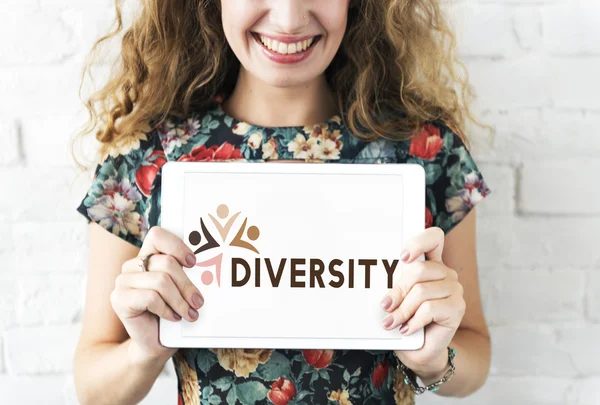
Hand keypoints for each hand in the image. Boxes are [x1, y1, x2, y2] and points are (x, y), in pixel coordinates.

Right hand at [110, 226, 203, 363]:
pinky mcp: (118, 299)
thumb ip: (186, 274)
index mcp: (148, 257)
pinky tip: (171, 317)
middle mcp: (132, 266)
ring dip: (179, 301)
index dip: (177, 246)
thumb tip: (207, 267)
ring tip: (189, 313)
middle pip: (166, 263)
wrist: (155, 344)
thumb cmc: (172, 314)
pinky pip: (150, 297)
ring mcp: (123, 281)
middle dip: (187, 285)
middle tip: (198, 302)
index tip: (193, 262)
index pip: (157, 235)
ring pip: (160, 281)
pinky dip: (166, 309)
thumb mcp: (181, 290)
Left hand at [380, 227, 464, 379]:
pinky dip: (413, 321)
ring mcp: (454, 289)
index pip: (433, 238)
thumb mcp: (399, 299)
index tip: (403, 257)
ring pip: (421, 292)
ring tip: (393, 322)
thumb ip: (396, 286)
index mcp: (431, 264)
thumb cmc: (407, 320)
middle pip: (419, 270)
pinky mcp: (457, 307)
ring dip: (403, 310)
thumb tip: (383, 289)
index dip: (419, 242)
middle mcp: (445, 273)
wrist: (421, 350)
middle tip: (386, 306)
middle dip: (398, 290)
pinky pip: (429, 309)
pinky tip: (407, 329)